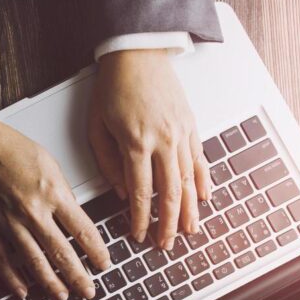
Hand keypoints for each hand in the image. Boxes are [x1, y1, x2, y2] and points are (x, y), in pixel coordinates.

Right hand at [0, 111, 109, 299]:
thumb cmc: (8, 147)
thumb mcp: (48, 162)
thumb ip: (62, 192)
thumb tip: (71, 216)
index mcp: (52, 193)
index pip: (83, 231)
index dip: (97, 252)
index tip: (104, 264)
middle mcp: (32, 212)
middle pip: (62, 253)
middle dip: (78, 277)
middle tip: (88, 291)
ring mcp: (8, 223)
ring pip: (34, 262)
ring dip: (51, 283)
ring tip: (62, 296)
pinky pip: (3, 260)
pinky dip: (13, 279)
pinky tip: (23, 290)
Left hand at [89, 49, 210, 249]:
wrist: (136, 54)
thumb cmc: (112, 88)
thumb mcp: (97, 128)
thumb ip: (108, 164)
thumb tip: (122, 193)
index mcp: (136, 143)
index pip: (141, 193)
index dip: (141, 219)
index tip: (139, 235)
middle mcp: (163, 141)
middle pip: (169, 193)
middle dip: (168, 224)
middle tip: (165, 245)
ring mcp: (181, 134)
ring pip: (188, 180)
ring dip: (189, 210)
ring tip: (189, 231)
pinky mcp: (190, 126)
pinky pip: (199, 159)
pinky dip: (202, 181)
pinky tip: (203, 198)